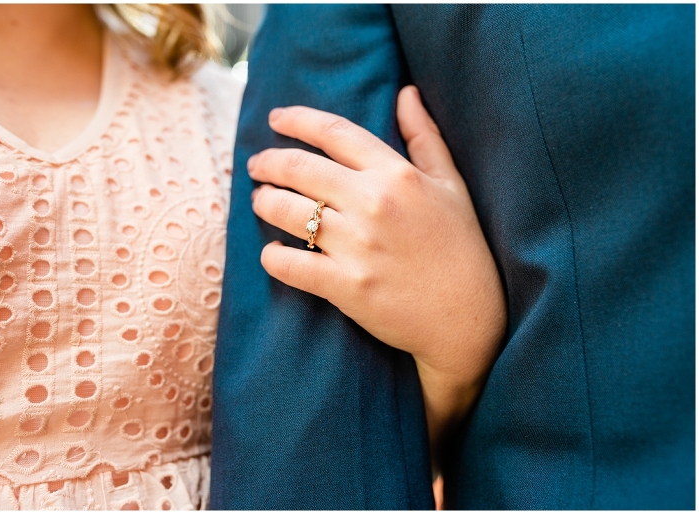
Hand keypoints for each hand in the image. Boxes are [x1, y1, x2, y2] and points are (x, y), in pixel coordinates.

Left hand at [249, 86, 506, 456]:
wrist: (467, 318)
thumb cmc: (462, 247)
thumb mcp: (451, 185)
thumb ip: (425, 137)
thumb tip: (406, 92)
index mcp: (397, 174)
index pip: (334, 132)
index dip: (297, 120)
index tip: (275, 119)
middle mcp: (374, 204)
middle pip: (299, 168)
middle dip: (268, 163)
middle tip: (257, 166)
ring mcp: (358, 246)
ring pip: (287, 212)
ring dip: (264, 203)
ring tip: (260, 202)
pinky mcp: (346, 286)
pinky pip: (290, 265)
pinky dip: (272, 257)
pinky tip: (272, 253)